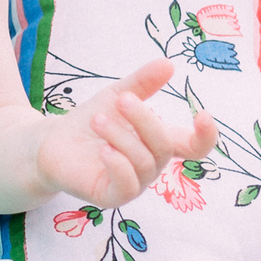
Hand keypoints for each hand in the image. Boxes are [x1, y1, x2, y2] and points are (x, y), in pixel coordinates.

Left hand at [32, 56, 218, 210]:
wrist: (54, 142)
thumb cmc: (92, 121)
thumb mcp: (116, 96)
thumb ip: (142, 83)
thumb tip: (168, 64)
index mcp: (158, 142)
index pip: (195, 146)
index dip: (206, 136)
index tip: (202, 114)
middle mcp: (152, 165)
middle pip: (164, 146)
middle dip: (144, 120)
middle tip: (122, 100)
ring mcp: (134, 183)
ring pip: (144, 162)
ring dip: (122, 137)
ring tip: (98, 120)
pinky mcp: (112, 197)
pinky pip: (127, 187)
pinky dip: (118, 164)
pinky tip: (103, 149)